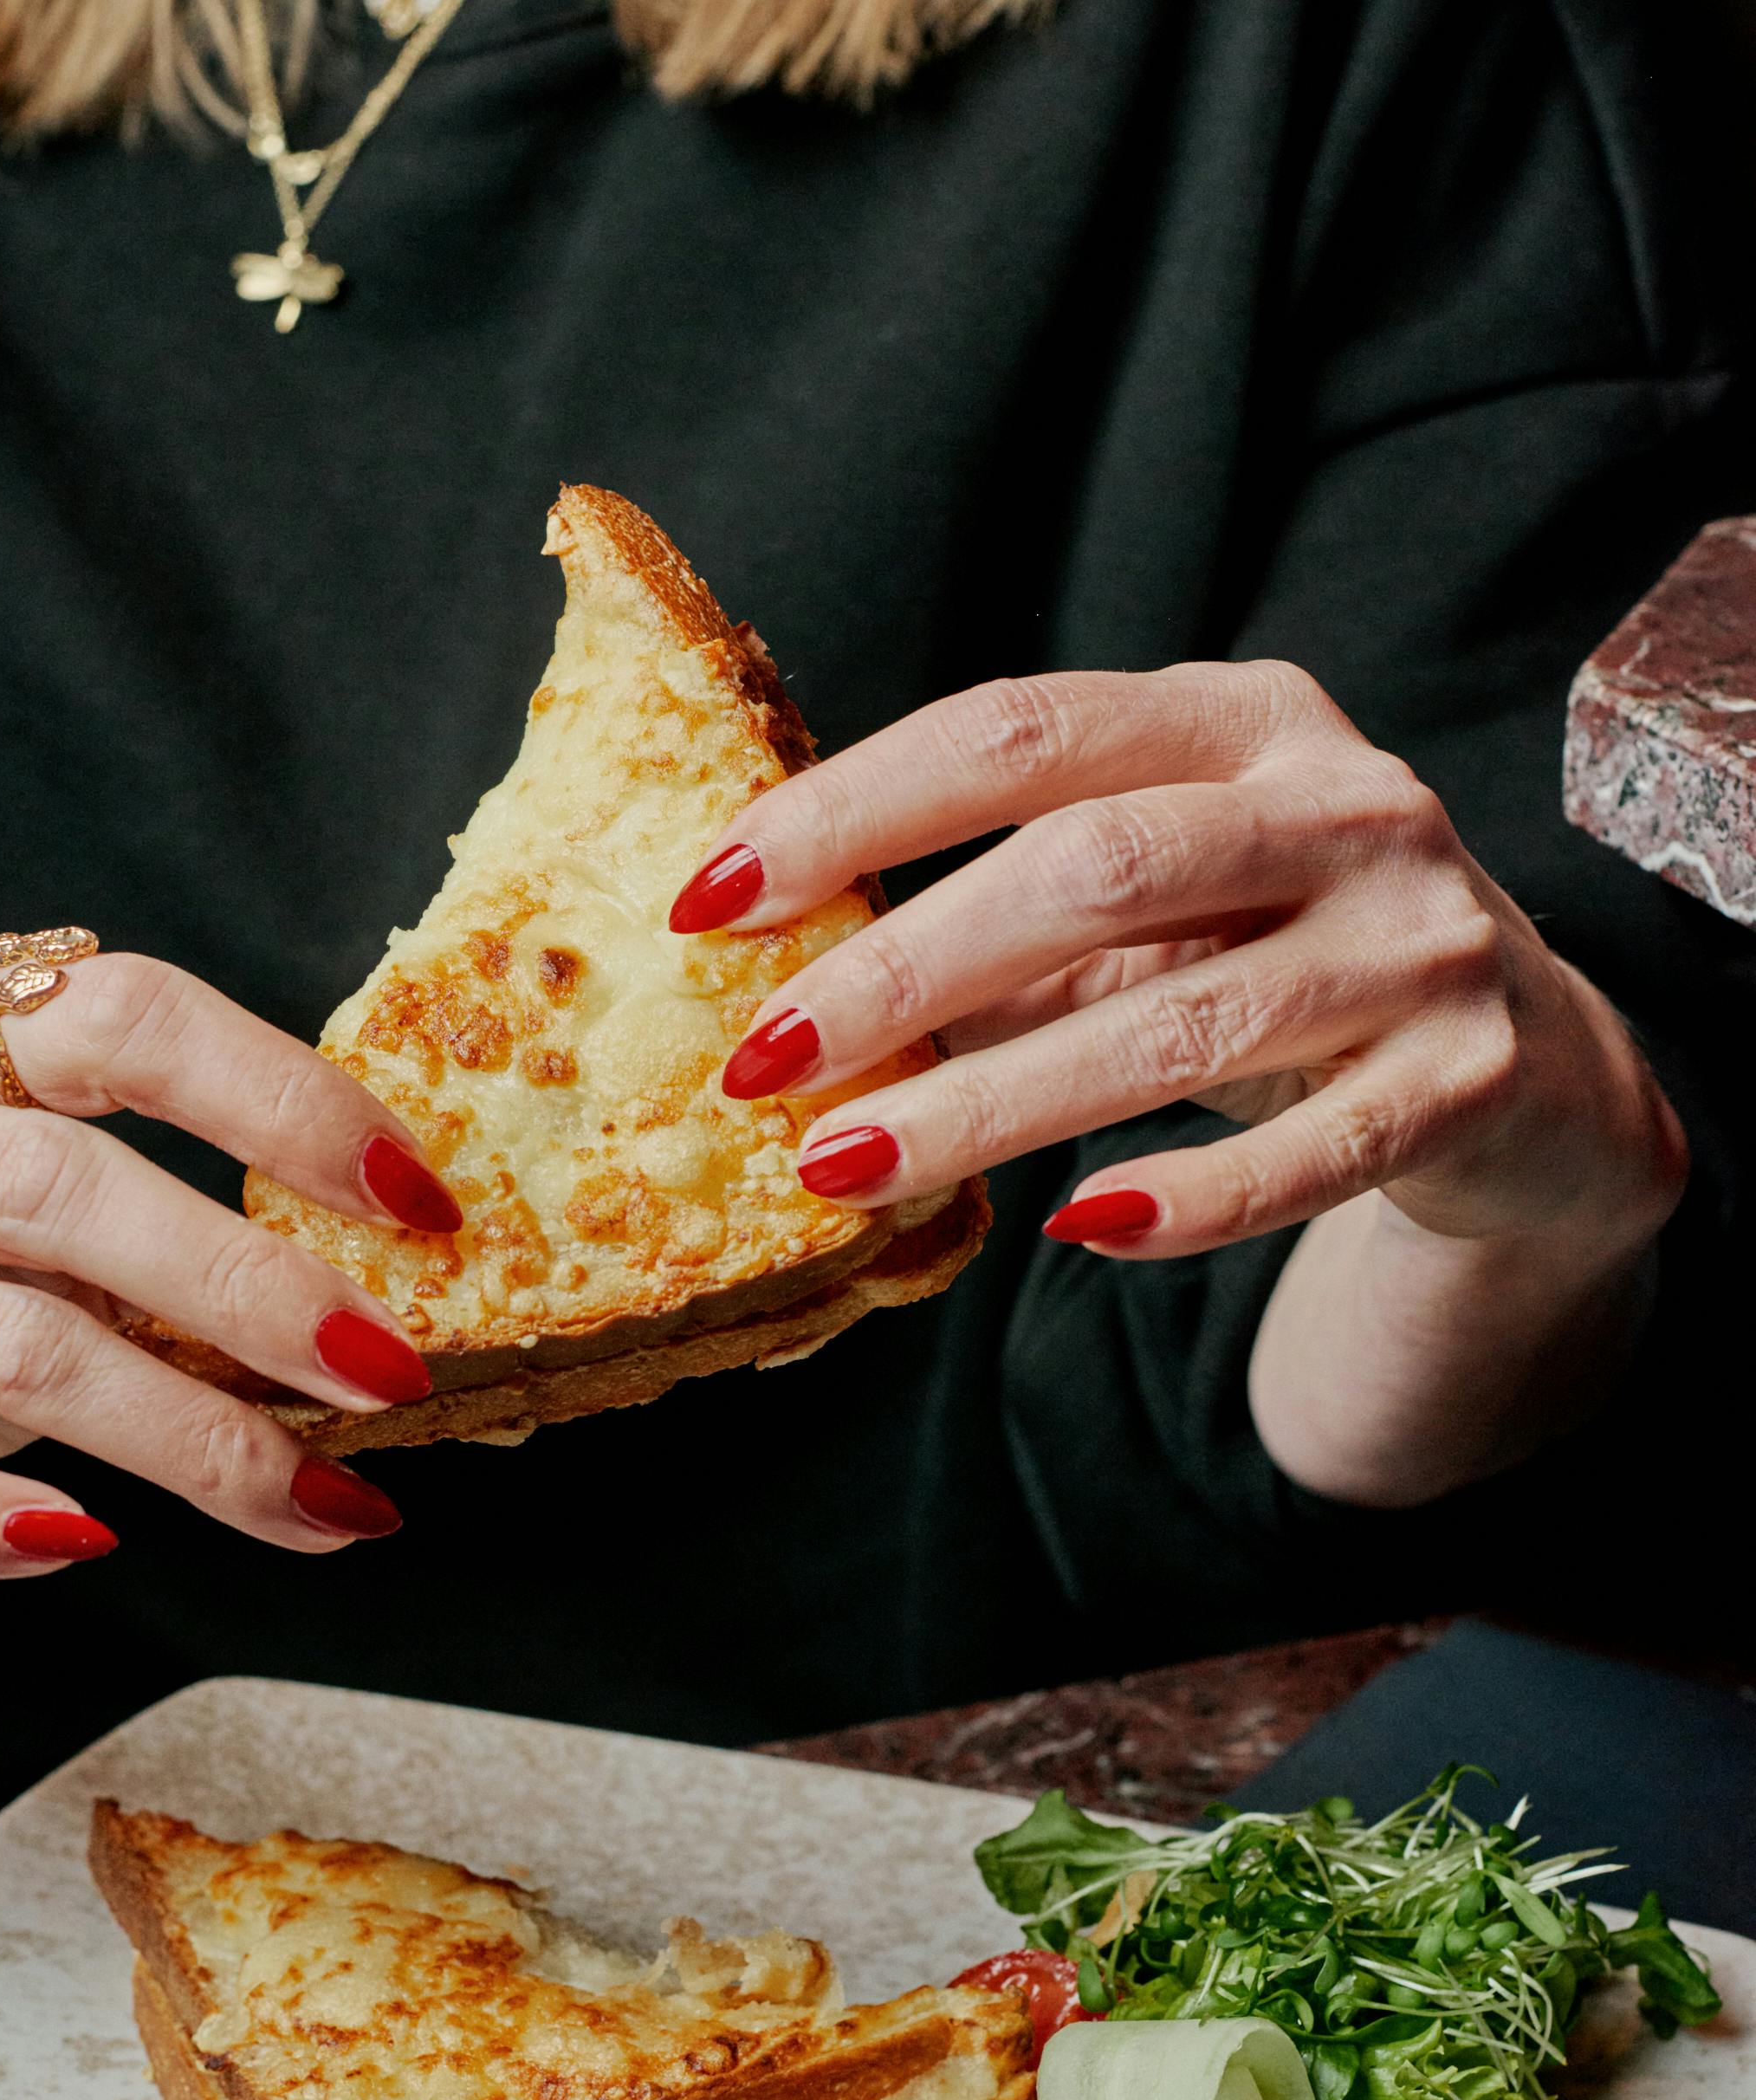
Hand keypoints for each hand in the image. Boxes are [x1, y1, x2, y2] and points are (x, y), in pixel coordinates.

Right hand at [0, 952, 463, 1594]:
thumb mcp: (16, 1203)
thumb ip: (160, 1208)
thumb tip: (396, 1289)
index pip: (120, 1016)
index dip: (281, 1099)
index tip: (416, 1196)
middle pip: (61, 1187)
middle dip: (250, 1283)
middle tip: (389, 1369)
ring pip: (10, 1346)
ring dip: (191, 1435)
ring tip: (315, 1499)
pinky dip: (0, 1525)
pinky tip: (93, 1542)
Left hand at [673, 662, 1684, 1260]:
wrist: (1536, 1076)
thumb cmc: (1290, 968)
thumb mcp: (1162, 914)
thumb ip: (1016, 926)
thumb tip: (797, 987)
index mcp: (1243, 718)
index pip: (1018, 729)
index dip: (853, 807)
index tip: (711, 898)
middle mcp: (1345, 803)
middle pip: (1088, 867)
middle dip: (900, 967)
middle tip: (758, 1065)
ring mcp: (1422, 939)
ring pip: (1179, 1021)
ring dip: (990, 1103)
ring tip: (848, 1169)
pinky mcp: (1471, 1078)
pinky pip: (1311, 1154)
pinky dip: (1191, 1199)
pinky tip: (1082, 1233)